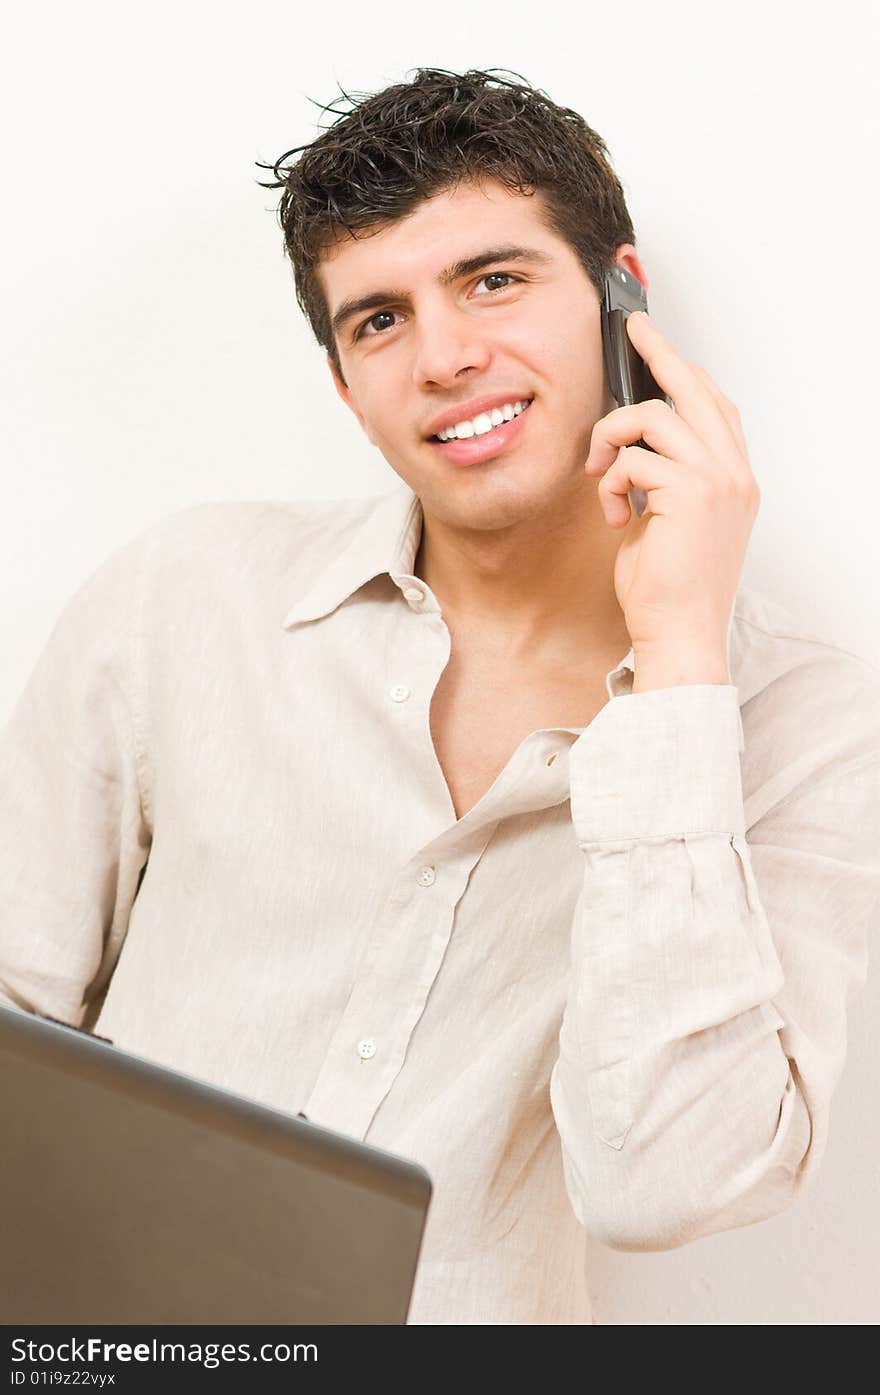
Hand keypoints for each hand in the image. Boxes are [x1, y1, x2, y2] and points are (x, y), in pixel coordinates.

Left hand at [584, 312, 759, 676]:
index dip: (683, 372)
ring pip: (653, 417)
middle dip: (658, 352)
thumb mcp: (670, 521)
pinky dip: (611, 480)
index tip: (654, 345)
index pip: (715, 405)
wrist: (680, 633)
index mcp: (734, 478)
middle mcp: (734, 472)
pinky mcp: (689, 492)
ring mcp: (717, 479)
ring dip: (612, 438)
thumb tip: (634, 442)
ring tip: (599, 471)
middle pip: (695, 388)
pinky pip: (633, 457)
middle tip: (632, 329)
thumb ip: (665, 478)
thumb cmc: (669, 587)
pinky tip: (613, 513)